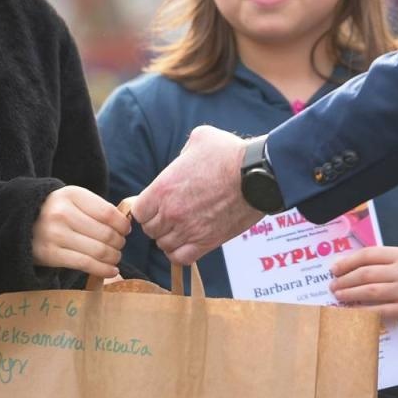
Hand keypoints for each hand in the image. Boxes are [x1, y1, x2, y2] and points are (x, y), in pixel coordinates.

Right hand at [31, 186, 129, 279]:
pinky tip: (111, 270)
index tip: (126, 230)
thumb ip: (97, 208)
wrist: (21, 222)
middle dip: (119, 242)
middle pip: (105, 233)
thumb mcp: (73, 199)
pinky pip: (85, 264)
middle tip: (120, 245)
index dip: (122, 224)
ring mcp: (56, 234)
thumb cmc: (56, 211)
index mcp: (72, 195)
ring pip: (98, 250)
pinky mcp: (51, 254)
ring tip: (115, 257)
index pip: (108, 213)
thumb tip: (125, 225)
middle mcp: (63, 213)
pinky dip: (103, 269)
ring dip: (113, 256)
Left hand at [131, 126, 261, 265]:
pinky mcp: (207, 243)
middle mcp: (171, 213)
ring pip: (164, 245)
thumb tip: (182, 161)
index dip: (146, 208)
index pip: (138, 211)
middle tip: (173, 214)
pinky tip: (188, 242)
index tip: (157, 204)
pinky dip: (180, 253)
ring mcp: (188, 230)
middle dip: (159, 222)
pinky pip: (181, 258)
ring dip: (170, 238)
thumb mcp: (199, 139)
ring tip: (183, 228)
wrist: (258, 175)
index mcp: (163, 188)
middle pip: (150, 230)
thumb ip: (182, 153)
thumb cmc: (230, 153)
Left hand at [329, 246, 397, 323]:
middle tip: (333, 285)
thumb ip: (376, 261)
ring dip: (350, 294)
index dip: (348, 262)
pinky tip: (351, 310)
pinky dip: (362, 310)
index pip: (368, 255)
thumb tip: (343, 267)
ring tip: (339, 296)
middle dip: (346, 280)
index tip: (333, 270)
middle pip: (367, 274)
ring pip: (370, 291)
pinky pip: (379, 310)